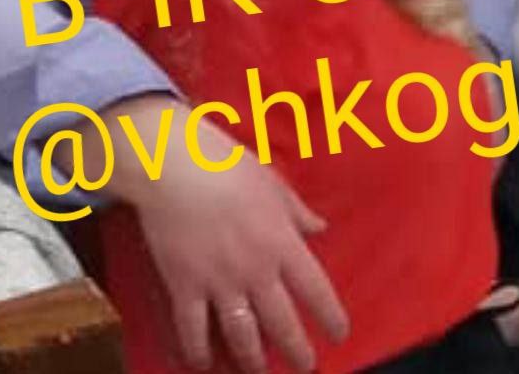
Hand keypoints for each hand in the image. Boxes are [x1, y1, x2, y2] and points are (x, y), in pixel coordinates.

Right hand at [66, 96, 348, 372]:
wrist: (178, 165)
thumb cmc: (229, 166)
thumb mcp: (274, 184)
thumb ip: (298, 212)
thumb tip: (320, 227)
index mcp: (282, 242)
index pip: (316, 290)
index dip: (331, 317)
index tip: (339, 333)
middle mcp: (256, 269)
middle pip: (283, 323)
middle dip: (298, 351)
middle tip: (306, 365)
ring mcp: (220, 282)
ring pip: (243, 337)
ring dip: (254, 361)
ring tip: (261, 372)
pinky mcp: (185, 286)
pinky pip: (194, 332)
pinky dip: (200, 353)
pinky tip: (205, 365)